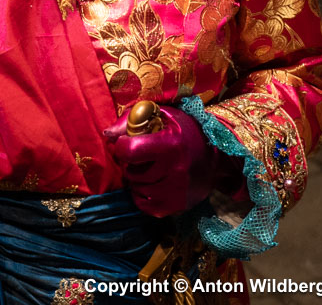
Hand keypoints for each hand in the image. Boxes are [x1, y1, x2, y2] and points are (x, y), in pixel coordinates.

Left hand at [104, 105, 220, 216]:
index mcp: (171, 145)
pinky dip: (142, 195)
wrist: (215, 156)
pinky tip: (151, 183)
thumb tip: (107, 135)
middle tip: (141, 155)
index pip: (130, 151)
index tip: (128, 142)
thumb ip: (131, 120)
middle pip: (131, 172)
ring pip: (137, 189)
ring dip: (136, 179)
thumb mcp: (161, 115)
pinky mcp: (178, 206)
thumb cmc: (182, 130)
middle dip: (130, 163)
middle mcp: (176, 171)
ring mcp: (178, 192)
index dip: (123, 146)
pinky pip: (145, 205)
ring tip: (148, 168)